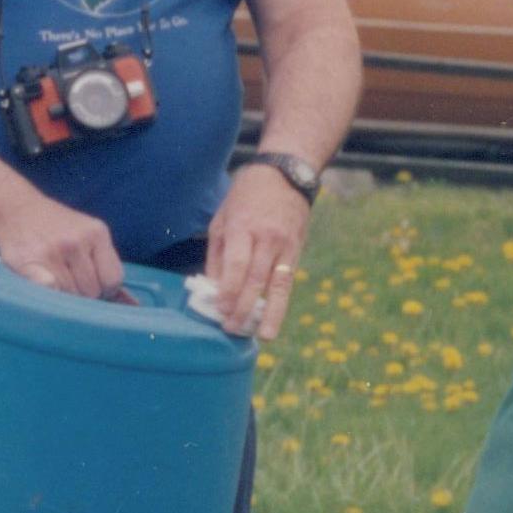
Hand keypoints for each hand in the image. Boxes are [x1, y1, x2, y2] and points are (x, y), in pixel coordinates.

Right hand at [0, 194, 123, 298]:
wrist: (13, 208)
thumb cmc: (56, 229)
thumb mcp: (88, 237)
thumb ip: (107, 268)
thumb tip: (133, 305)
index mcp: (97, 233)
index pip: (114, 279)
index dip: (105, 289)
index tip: (92, 285)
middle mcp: (76, 240)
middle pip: (93, 291)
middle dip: (83, 294)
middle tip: (68, 280)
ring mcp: (52, 251)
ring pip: (71, 295)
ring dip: (64, 294)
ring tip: (53, 277)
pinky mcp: (29, 262)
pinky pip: (50, 291)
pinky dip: (49, 294)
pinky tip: (44, 284)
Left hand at [203, 162, 313, 339]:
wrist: (286, 176)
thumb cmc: (246, 196)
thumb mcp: (223, 218)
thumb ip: (218, 254)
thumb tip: (214, 287)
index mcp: (243, 227)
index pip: (237, 264)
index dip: (229, 289)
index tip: (221, 309)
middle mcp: (267, 238)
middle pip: (257, 279)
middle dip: (245, 307)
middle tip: (233, 328)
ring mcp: (286, 245)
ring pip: (279, 285)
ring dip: (271, 313)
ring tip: (266, 335)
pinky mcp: (297, 250)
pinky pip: (288, 280)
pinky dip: (280, 301)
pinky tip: (274, 317)